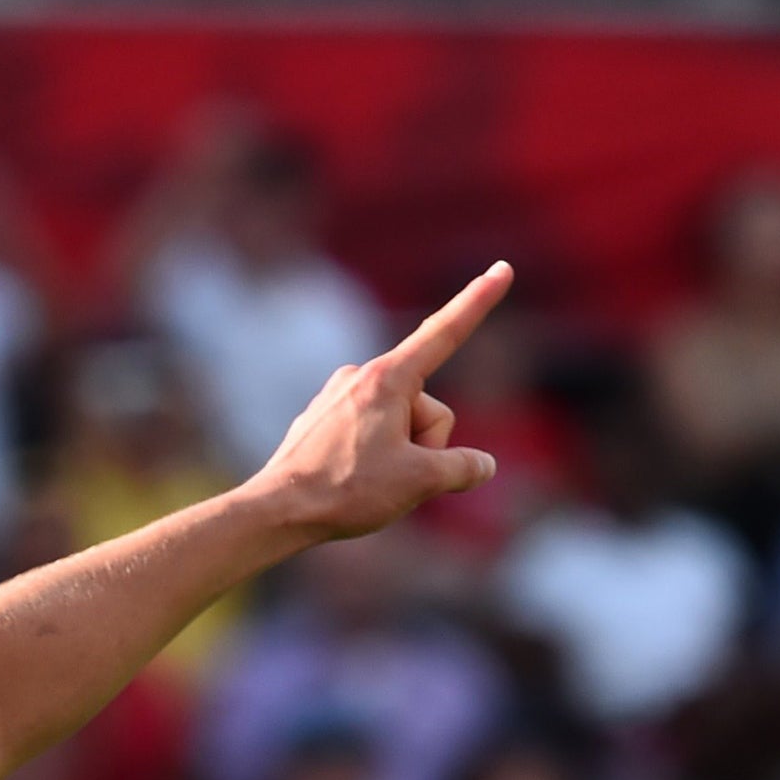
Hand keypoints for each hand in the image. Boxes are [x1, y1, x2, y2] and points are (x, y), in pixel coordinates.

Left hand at [248, 262, 510, 541]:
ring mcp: (338, 397)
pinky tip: (344, 480)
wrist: (276, 511)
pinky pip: (371, 437)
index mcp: (387, 379)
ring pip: (400, 426)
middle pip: (428, 410)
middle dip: (425, 446)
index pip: (445, 333)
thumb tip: (481, 465)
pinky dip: (372, 461)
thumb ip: (462, 467)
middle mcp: (359, 377)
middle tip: (390, 474)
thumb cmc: (346, 490)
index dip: (478, 301)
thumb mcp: (421, 480)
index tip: (502, 268)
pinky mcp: (324, 420)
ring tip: (362, 480)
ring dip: (398, 457)